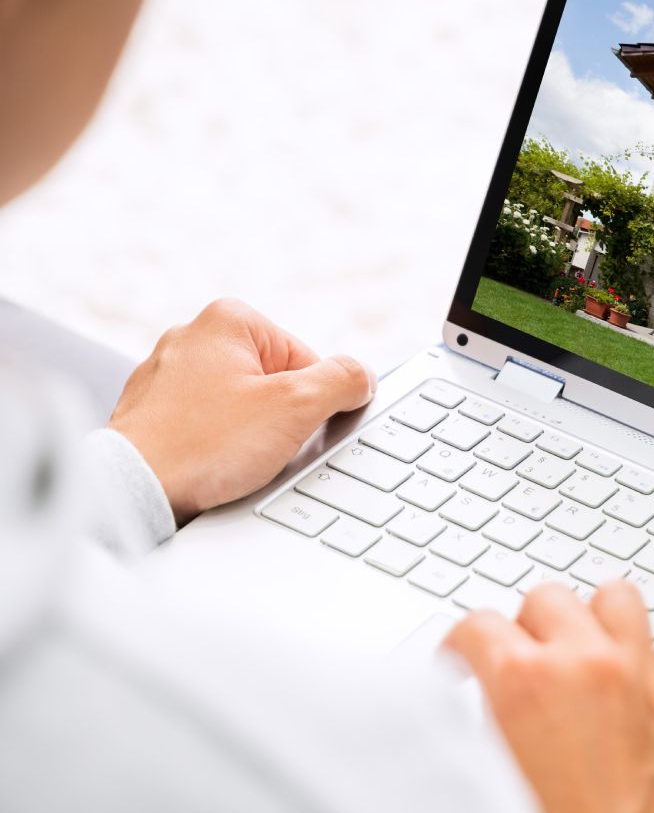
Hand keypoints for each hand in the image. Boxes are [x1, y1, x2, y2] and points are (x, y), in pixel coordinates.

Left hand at [109, 298, 374, 521]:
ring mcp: (167, 373)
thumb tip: (362, 377)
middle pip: (275, 382)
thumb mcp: (296, 407)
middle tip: (262, 446)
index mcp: (229, 320)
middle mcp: (193, 336)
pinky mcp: (152, 409)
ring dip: (249, 435)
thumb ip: (343, 381)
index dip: (313, 404)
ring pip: (241, 406)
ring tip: (231, 459)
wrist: (132, 492)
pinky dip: (216, 446)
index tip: (296, 430)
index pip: (308, 362)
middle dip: (279, 419)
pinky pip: (208, 425)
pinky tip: (210, 465)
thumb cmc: (204, 446)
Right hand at [444, 581, 653, 812]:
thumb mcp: (488, 778)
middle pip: (548, 597)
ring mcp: (642, 684)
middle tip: (520, 663)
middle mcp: (587, 668)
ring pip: (621, 598)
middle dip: (527, 627)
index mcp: (524, 682)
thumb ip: (485, 721)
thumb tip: (482, 696)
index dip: (461, 647)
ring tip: (585, 649)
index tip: (462, 663)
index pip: (478, 622)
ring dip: (599, 618)